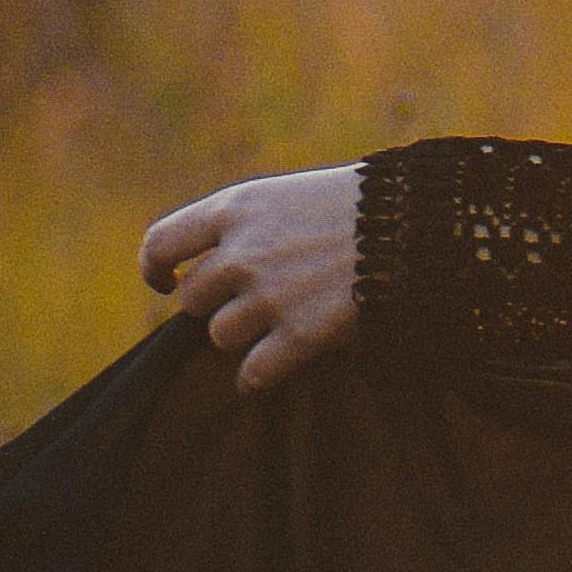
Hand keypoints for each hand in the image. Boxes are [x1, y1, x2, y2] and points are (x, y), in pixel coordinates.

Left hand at [140, 164, 363, 392]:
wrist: (417, 224)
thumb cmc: (358, 205)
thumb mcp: (289, 195)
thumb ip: (246, 225)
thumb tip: (205, 268)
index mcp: (236, 208)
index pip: (162, 243)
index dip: (154, 268)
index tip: (164, 282)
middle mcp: (243, 252)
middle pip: (194, 298)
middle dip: (216, 303)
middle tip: (250, 299)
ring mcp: (270, 295)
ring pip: (220, 335)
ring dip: (241, 334)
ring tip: (274, 323)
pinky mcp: (300, 334)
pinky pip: (252, 372)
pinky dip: (255, 377)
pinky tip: (265, 372)